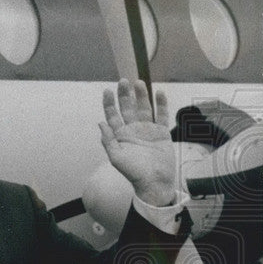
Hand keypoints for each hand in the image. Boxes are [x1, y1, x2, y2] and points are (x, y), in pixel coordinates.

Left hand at [99, 79, 176, 206]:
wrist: (154, 182)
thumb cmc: (133, 173)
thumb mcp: (116, 157)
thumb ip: (108, 140)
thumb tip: (100, 123)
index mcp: (121, 135)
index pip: (113, 116)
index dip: (110, 103)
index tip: (107, 91)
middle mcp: (133, 130)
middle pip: (128, 108)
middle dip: (125, 95)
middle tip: (123, 81)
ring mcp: (148, 130)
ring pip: (144, 109)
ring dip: (142, 96)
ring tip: (139, 83)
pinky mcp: (162, 133)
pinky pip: (162, 115)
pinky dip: (161, 105)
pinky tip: (159, 93)